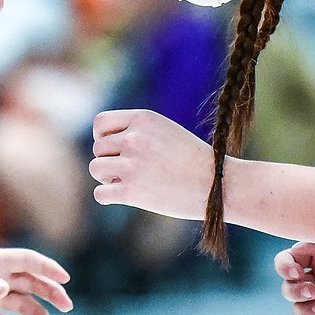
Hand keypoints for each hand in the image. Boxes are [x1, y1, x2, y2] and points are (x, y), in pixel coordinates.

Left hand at [90, 109, 212, 218]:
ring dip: (107, 177)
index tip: (113, 148)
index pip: (100, 123)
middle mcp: (134, 138)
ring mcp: (131, 164)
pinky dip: (108, 196)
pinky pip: (100, 193)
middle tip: (130, 170)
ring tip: (129, 181)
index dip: (102, 136)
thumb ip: (135, 131)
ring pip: (96, 169)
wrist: (218, 184)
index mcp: (143, 119)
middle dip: (109, 160)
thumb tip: (101, 144)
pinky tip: (123, 195)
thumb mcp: (164, 131)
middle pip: (98, 148)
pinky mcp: (131, 191)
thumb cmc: (192, 159)